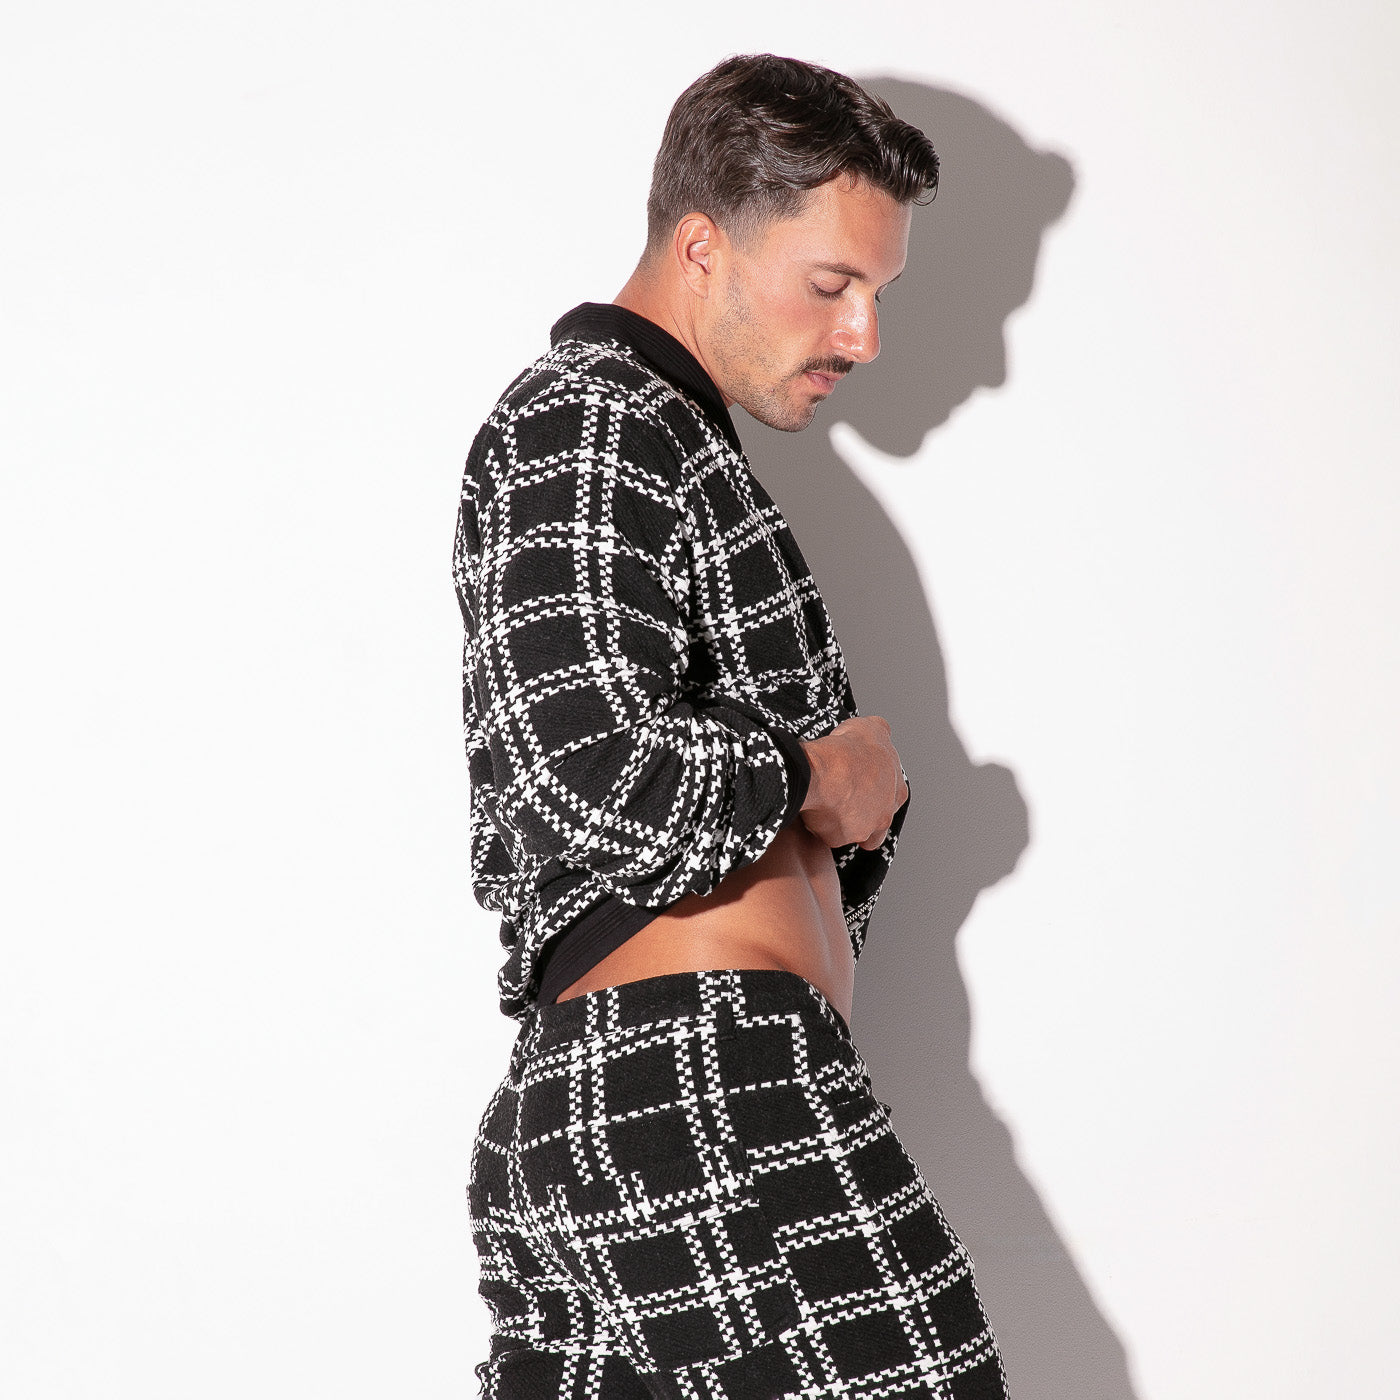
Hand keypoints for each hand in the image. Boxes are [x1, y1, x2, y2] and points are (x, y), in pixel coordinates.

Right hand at [799, 716, 907, 849]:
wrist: (824, 771)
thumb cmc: (848, 750)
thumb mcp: (871, 728)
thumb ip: (880, 733)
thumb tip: (881, 731)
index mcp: (897, 790)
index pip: (892, 797)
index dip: (876, 790)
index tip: (861, 782)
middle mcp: (885, 814)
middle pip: (876, 821)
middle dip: (863, 813)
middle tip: (845, 798)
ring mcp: (863, 829)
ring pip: (856, 833)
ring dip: (845, 824)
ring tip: (828, 808)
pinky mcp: (838, 838)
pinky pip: (829, 835)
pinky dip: (822, 826)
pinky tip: (814, 809)